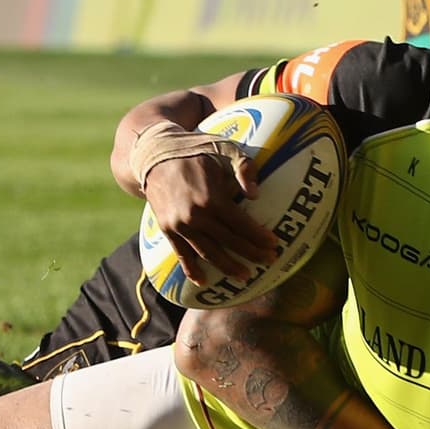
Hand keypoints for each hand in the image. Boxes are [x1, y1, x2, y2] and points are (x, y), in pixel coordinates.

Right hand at [144, 151, 276, 282]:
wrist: (154, 154)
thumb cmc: (194, 149)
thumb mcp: (223, 147)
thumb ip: (244, 167)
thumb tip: (256, 195)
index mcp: (211, 198)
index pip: (241, 225)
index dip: (259, 237)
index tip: (275, 245)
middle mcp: (195, 216)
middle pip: (229, 242)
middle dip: (251, 254)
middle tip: (269, 261)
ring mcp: (180, 225)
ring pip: (208, 253)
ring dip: (228, 267)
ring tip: (245, 276)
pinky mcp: (167, 229)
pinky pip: (182, 255)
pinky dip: (192, 270)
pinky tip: (203, 282)